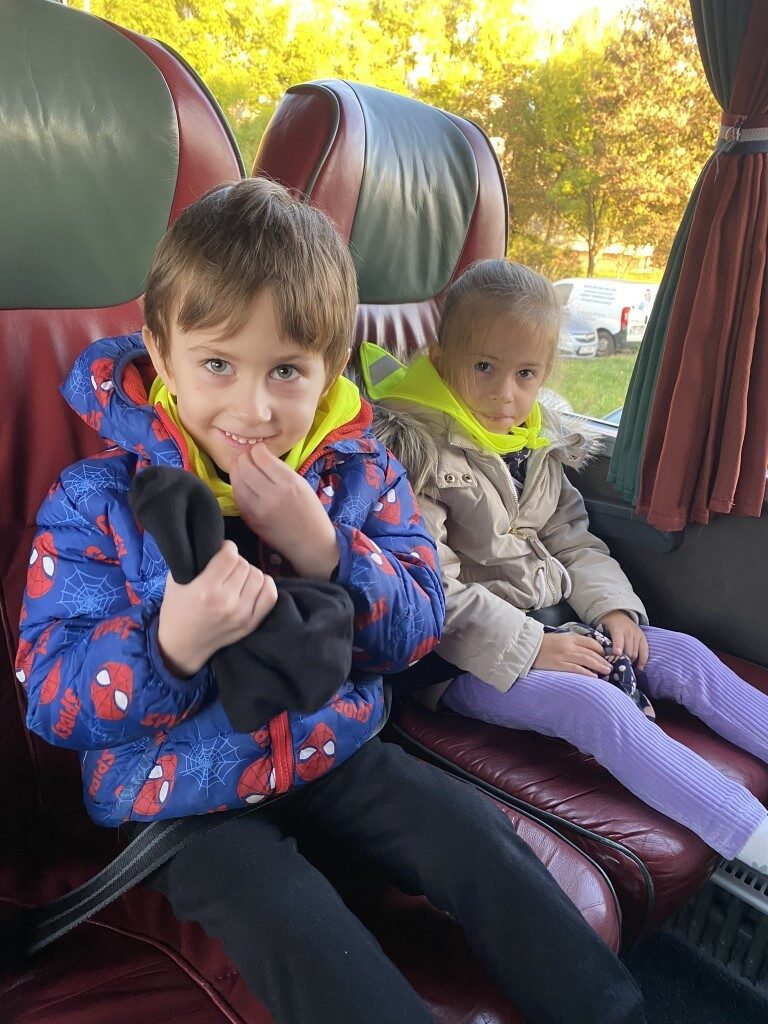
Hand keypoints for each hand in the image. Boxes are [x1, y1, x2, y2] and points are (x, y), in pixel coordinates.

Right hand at [157, 540, 277, 677]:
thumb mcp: (175, 580)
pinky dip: (264, 585)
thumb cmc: (176, 609)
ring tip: (236, 578)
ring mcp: (242, 615)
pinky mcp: (252, 624)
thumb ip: (195, 559)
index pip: (230, 555)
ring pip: (259, 576)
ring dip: (248, 572)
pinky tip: (251, 585)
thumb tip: (216, 541)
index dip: (226, 548)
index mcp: (206, 590)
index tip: (221, 551)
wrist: (181, 646)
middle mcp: (227, 602)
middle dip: (235, 561)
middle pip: (244, 564)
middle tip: (226, 567)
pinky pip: (270, 594)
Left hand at [230, 443, 338, 578]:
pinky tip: (243, 484)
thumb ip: (280, 469)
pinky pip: (237, 496)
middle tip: (247, 457)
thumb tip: (260, 455)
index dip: (257, 449)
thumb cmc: (311, 512)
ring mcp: (258, 509)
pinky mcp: (250, 520)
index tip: (259, 450)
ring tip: (243, 468)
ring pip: (236, 480)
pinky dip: (238, 486)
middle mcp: (272, 495)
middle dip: (243, 457)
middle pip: (244, 466)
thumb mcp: (302, 484)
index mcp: (289, 483)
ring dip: (237, 470)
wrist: (311, 544)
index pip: (261, 457)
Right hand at [533, 632, 613, 676]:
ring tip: (607, 672)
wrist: (526, 647)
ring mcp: (564, 655)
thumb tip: (584, 651)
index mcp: (569, 638)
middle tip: (611, 666)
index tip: (606, 655)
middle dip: (603, 660)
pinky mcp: (559, 664)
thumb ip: (570, 643)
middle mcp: (569, 646)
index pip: (590, 642)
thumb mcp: (558, 639)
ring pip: (586, 660)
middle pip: (591, 652)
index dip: (600, 649)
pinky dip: (586, 672)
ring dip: (599, 666)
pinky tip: (594, 677)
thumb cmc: (542, 644)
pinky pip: (576, 669)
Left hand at [599, 611, 648, 669]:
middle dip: (624, 660)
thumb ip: (602, 641)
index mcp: (617, 628)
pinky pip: (645, 651)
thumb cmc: (607, 625)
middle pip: (628, 649)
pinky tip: (639, 668)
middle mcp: (629, 631)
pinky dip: (642, 661)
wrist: (617, 615)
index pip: (618, 638)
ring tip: (626, 670)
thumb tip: (600, 658)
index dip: (618, 646)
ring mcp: (637, 634)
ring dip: (631, 662)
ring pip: (636, 652)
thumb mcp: (601, 629)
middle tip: (618, 670)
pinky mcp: (643, 637)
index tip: (617, 654)